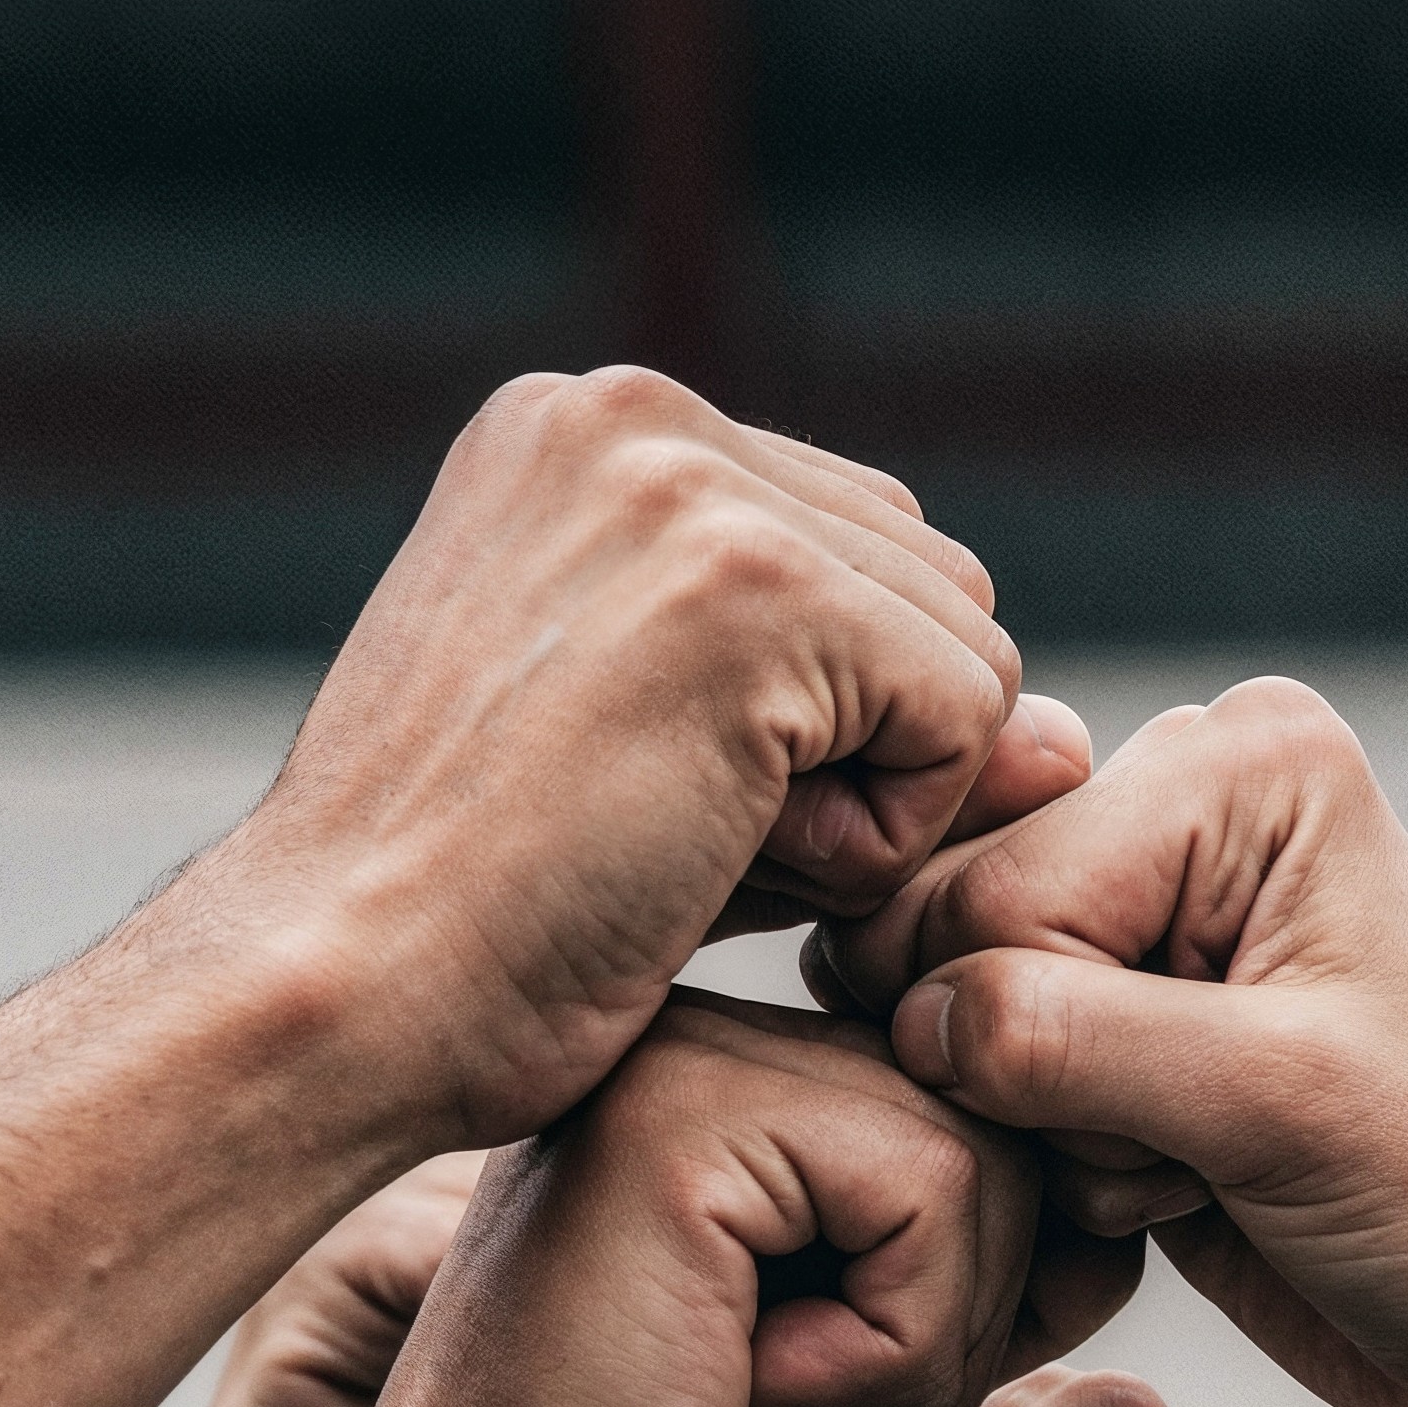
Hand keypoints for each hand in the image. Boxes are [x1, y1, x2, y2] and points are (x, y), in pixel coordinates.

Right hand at [202, 994, 1135, 1406]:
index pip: (969, 1124)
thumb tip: (1112, 1198)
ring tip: (752, 1400)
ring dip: (915, 1344)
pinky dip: (885, 1347)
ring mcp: (676, 1050)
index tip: (829, 1404)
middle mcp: (693, 1035)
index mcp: (719, 1086)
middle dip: (949, 1322)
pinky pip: (932, 1191)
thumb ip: (972, 1275)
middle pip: (994, 1130)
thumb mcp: (866, 1384)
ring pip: (979, 1157)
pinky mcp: (681, 1107)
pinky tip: (741, 1390)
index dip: (970, 1294)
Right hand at [257, 365, 1089, 1157]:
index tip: (644, 803)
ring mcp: (692, 485)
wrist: (334, 994)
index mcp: (581, 428)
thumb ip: (862, 728)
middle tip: (668, 840)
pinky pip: (970, 715)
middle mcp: (632, 412)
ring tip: (684, 849)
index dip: (814, 722)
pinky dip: (885, 832)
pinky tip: (718, 863)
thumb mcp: (678, 779)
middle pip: (929, 581)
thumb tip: (1073, 738)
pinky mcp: (760, 584)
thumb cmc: (473, 925)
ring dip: (874, 794)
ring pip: (966, 647)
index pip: (851, 548)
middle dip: (859, 745)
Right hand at [813, 678, 1407, 1406]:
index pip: (994, 886)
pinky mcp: (1117, 1019)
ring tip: (1192, 1156)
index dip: (1033, 1033)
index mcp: (1238, 765)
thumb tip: (909, 1016)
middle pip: (949, 934)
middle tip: (1184, 1132)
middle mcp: (1181, 807)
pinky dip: (1056, 1157)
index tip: (1184, 1109)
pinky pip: (983, 1081)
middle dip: (1037, 1072)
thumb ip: (1067, 1038)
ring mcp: (1142, 914)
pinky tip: (1173, 1180)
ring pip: (947, 1017)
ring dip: (1050, 1127)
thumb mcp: (1271, 1103)